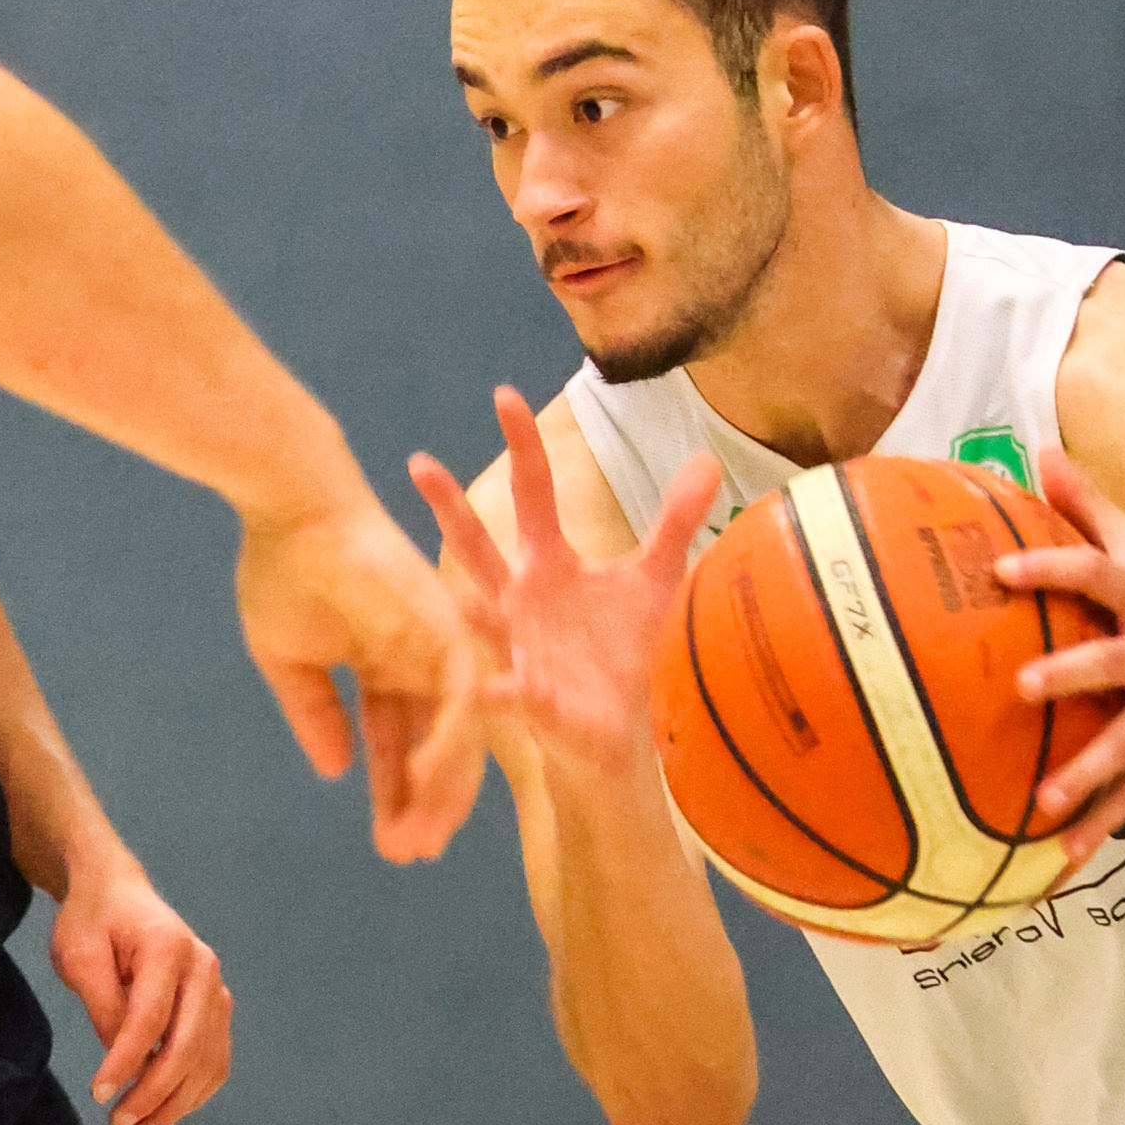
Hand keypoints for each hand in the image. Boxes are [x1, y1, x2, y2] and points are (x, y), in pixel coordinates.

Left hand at [50, 857, 230, 1124]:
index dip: (125, 1061)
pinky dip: (194, 1092)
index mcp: (169, 947)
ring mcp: (216, 989)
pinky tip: (165, 1114)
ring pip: (207, 1059)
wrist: (117, 894)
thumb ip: (102, 1005)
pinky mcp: (216, 1009)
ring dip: (178, 1103)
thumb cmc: (92, 923)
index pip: (150, 1018)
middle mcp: (204, 969)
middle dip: (155, 1092)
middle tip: (119, 1122)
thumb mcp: (79, 956)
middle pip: (187, 1045)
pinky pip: (214, 1060)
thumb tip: (121, 1059)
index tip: (97, 1092)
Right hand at [235, 482, 485, 863]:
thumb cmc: (283, 570)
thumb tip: (333, 772)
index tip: (388, 843)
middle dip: (425, 805)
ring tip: (418, 840)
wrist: (291, 513)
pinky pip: (460, 701)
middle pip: (437, 748)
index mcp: (387, 664)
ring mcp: (440, 646)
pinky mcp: (448, 630)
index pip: (397, 742)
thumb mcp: (290, 661)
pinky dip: (448, 746)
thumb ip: (315, 715)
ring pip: (459, 734)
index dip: (393, 794)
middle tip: (410, 855)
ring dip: (441, 792)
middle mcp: (422, 660)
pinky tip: (424, 789)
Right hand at [409, 387, 717, 781]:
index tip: (504, 395)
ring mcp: (520, 649)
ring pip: (481, 620)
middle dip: (450, 508)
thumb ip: (675, 521)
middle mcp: (521, 600)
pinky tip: (493, 690)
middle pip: (478, 546)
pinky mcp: (536, 701)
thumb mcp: (655, 578)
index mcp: (547, 564)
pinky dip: (508, 692)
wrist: (618, 729)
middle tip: (419, 464)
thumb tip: (705, 458)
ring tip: (450, 592)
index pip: (531, 492)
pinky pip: (518, 695)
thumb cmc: (624, 649)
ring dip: (466, 607)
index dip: (521, 445)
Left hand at [998, 449, 1124, 859]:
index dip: (1054, 568)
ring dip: (1086, 772)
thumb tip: (1038, 452)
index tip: (1004, 569)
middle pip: (1115, 662)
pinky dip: (1101, 826)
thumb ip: (1094, 508)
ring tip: (1042, 799)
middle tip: (1025, 684)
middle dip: (1074, 674)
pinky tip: (1062, 854)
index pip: (1099, 573)